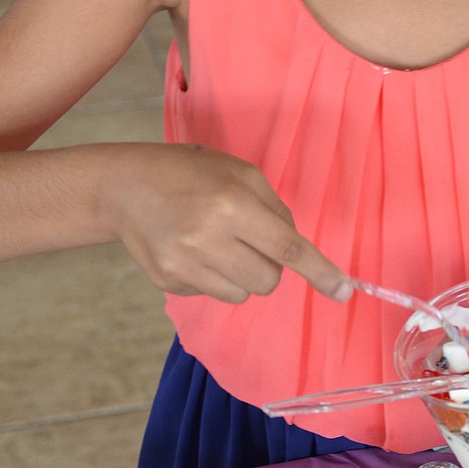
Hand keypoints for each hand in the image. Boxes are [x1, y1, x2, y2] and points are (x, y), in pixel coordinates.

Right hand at [107, 143, 350, 303]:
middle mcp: (207, 238)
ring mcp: (184, 265)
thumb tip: (296, 252)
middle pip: (269, 280)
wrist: (123, 187)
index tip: (345, 291)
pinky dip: (214, 277)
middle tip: (249, 239)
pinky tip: (193, 250)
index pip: (287, 247)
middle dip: (270, 265)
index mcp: (231, 204)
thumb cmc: (189, 173)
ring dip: (243, 273)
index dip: (320, 271)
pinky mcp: (168, 282)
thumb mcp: (239, 173)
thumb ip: (274, 209)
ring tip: (218, 243)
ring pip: (243, 294)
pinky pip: (213, 294)